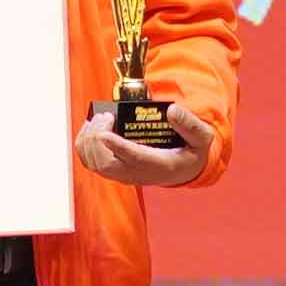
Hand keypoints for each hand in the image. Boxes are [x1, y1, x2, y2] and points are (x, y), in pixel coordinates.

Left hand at [70, 107, 207, 188]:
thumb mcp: (201, 138)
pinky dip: (85, 145)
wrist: (183, 169)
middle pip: (106, 163)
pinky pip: (91, 162)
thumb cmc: (190, 151)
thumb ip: (190, 124)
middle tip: (106, 116)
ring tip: (99, 118)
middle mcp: (137, 173)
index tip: (105, 134)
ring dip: (90, 140)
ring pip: (95, 164)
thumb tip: (172, 111)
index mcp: (159, 165)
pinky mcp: (114, 171)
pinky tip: (91, 127)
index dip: (117, 147)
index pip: (134, 158)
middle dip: (98, 138)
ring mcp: (123, 174)